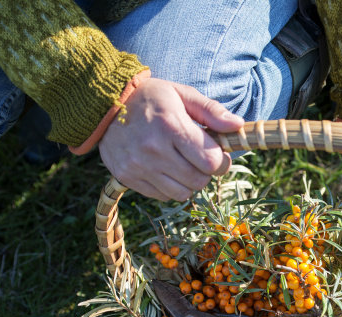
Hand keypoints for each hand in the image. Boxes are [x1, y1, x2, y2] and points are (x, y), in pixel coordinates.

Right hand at [99, 77, 244, 200]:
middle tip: (199, 158)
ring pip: (182, 193)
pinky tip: (164, 168)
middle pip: (199, 181)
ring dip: (188, 182)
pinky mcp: (127, 178)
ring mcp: (138, 166)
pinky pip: (163, 196)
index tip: (217, 153)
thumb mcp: (182, 94)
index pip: (211, 161)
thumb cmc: (151, 98)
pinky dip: (169, 187)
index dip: (221, 161)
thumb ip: (212, 111)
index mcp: (170, 126)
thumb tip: (238, 125)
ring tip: (181, 163)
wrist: (103, 104)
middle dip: (206, 172)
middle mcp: (153, 149)